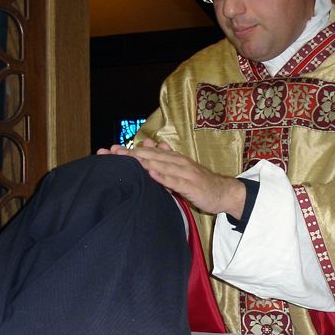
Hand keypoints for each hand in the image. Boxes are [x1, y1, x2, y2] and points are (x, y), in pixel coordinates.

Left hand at [97, 140, 245, 216]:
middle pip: (150, 156)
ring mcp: (184, 173)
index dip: (128, 151)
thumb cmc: (199, 182)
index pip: (147, 152)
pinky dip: (163, 177)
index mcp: (172, 158)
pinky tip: (151, 174)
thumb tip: (150, 142)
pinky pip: (175, 181)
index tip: (110, 150)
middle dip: (129, 154)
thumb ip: (164, 156)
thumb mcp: (180, 167)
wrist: (224, 192)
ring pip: (160, 166)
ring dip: (142, 162)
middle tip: (111, 153)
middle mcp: (177, 162)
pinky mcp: (191, 186)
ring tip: (126, 160)